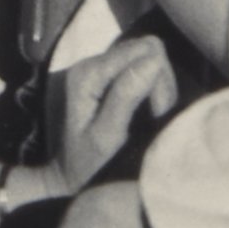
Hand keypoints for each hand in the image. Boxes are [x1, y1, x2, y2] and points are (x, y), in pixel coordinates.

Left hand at [43, 34, 177, 194]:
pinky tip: (147, 114)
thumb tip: (154, 59)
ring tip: (149, 120)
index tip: (155, 115)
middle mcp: (94, 61)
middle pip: (150, 51)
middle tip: (153, 118)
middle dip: (159, 84)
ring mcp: (103, 66)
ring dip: (159, 89)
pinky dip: (154, 91)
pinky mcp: (113, 75)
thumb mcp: (107, 135)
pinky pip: (146, 70)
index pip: (146, 53)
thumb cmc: (87, 163)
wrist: (69, 176)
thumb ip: (127, 95)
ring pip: (151, 59)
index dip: (158, 83)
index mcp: (90, 72)